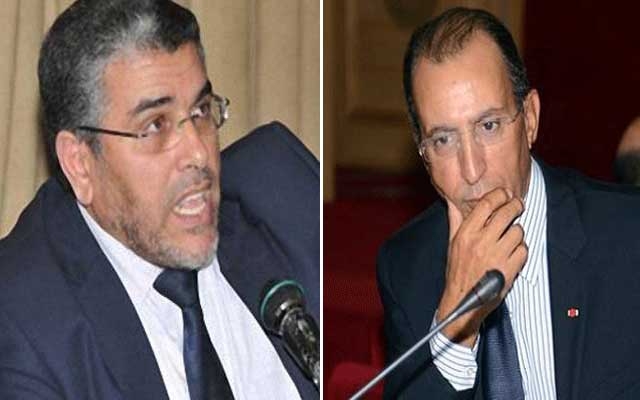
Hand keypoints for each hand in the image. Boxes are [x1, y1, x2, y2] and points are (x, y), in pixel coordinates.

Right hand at [436, 188, 527, 346]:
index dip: (500, 195)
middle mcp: (481, 242)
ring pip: (518, 231)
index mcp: (466, 233)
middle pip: (507, 213)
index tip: (505, 194)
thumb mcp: (452, 243)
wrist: (463, 301)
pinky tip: (513, 253)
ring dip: (517, 232)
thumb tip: (453, 201)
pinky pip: (524, 250)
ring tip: (510, 237)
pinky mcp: (510, 269)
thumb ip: (456, 220)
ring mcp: (497, 255)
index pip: (487, 203)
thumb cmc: (457, 272)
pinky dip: (521, 250)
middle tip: (517, 206)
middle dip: (515, 206)